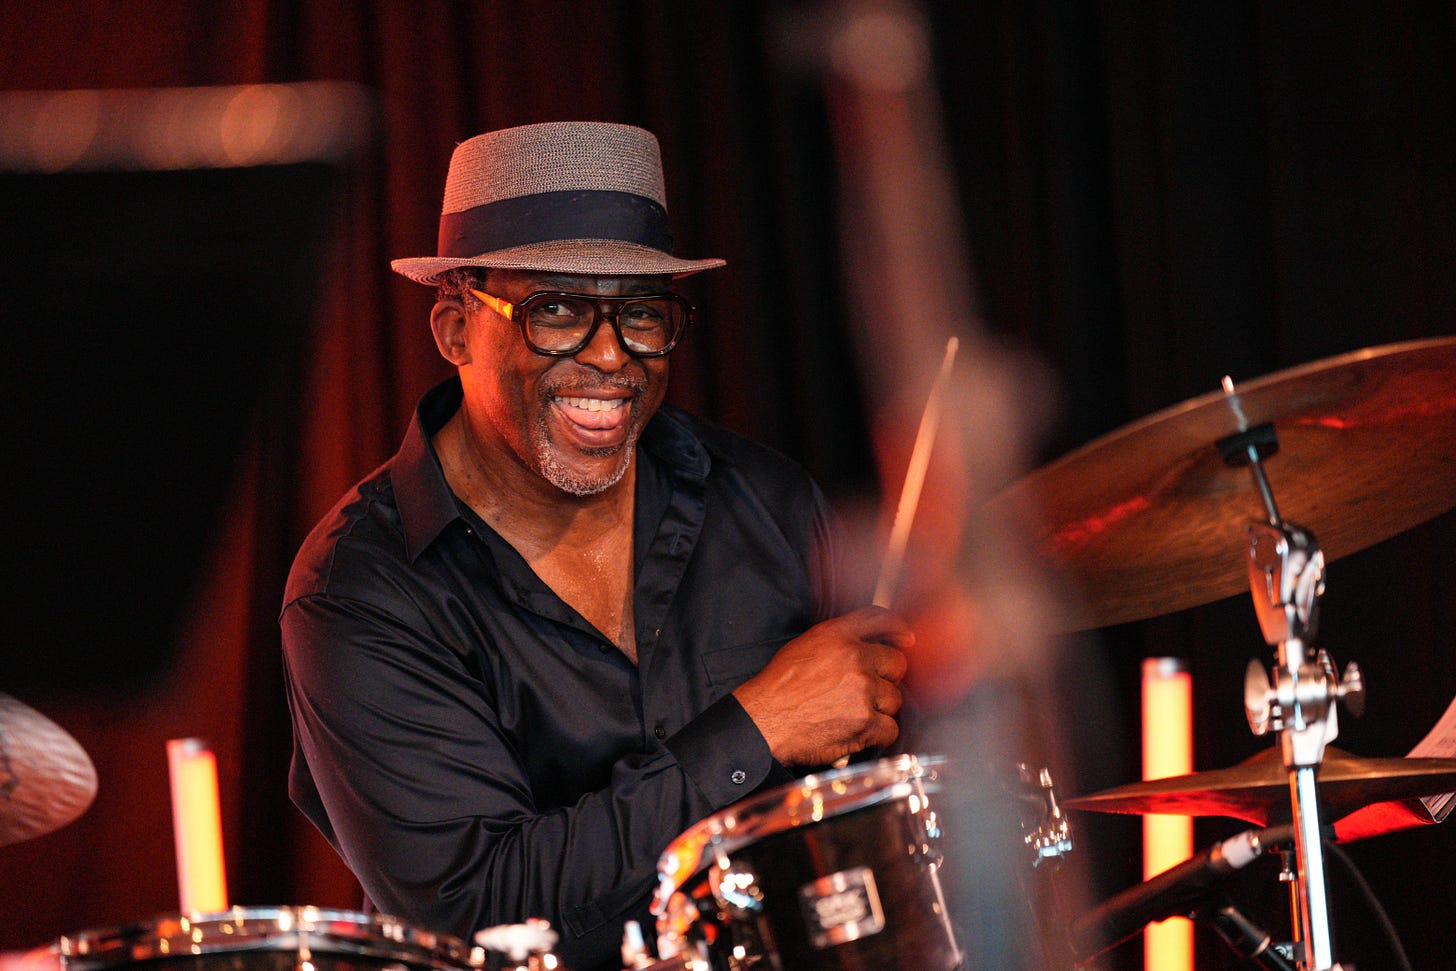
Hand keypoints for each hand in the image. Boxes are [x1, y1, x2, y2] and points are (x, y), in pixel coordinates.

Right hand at [733, 605, 912, 766]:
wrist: (764, 720)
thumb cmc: (777, 688)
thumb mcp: (804, 647)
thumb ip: (837, 642)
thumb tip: (864, 647)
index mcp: (837, 636)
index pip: (878, 619)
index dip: (897, 628)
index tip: (906, 638)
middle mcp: (854, 658)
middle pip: (896, 663)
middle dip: (886, 677)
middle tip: (870, 690)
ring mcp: (863, 690)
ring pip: (894, 699)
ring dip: (880, 708)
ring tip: (855, 714)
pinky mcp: (866, 722)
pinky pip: (890, 728)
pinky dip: (877, 734)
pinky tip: (859, 732)